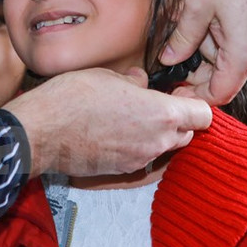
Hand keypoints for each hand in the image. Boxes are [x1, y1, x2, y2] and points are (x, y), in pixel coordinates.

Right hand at [4, 68, 211, 175]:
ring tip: (130, 118)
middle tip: (152, 104)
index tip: (181, 96)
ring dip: (155, 135)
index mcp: (161, 113)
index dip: (194, 104)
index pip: (203, 115)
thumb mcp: (107, 76)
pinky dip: (135, 146)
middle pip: (186, 134)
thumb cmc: (73, 98)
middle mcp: (157, 141)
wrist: (43, 131)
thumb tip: (140, 80)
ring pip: (163, 147)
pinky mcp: (123, 170)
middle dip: (176, 120)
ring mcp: (140, 159)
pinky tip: (114, 132)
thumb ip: (133, 80)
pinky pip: (142, 157)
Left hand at [161, 0, 246, 103]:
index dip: (193, 96)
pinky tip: (203, 17)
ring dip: (205, 50)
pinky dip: (217, 37)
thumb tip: (168, 59)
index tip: (172, 91)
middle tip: (168, 60)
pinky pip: (236, 43)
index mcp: (244, 54)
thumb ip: (182, 39)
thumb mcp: (196, 6)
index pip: (218, 94)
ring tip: (186, 26)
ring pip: (228, 59)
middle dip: (195, 71)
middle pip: (223, 78)